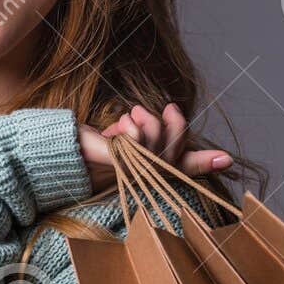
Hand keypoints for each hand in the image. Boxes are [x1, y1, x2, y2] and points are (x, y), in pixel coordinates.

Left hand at [78, 103, 230, 195]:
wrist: (57, 154)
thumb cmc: (89, 147)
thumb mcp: (125, 136)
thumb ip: (151, 131)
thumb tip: (171, 116)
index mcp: (150, 169)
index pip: (184, 166)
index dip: (205, 162)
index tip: (225, 158)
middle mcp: (142, 175)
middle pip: (174, 152)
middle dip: (174, 126)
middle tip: (165, 108)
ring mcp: (129, 172)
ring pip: (158, 147)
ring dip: (149, 122)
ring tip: (132, 114)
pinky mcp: (114, 163)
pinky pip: (136, 144)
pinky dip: (133, 129)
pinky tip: (122, 124)